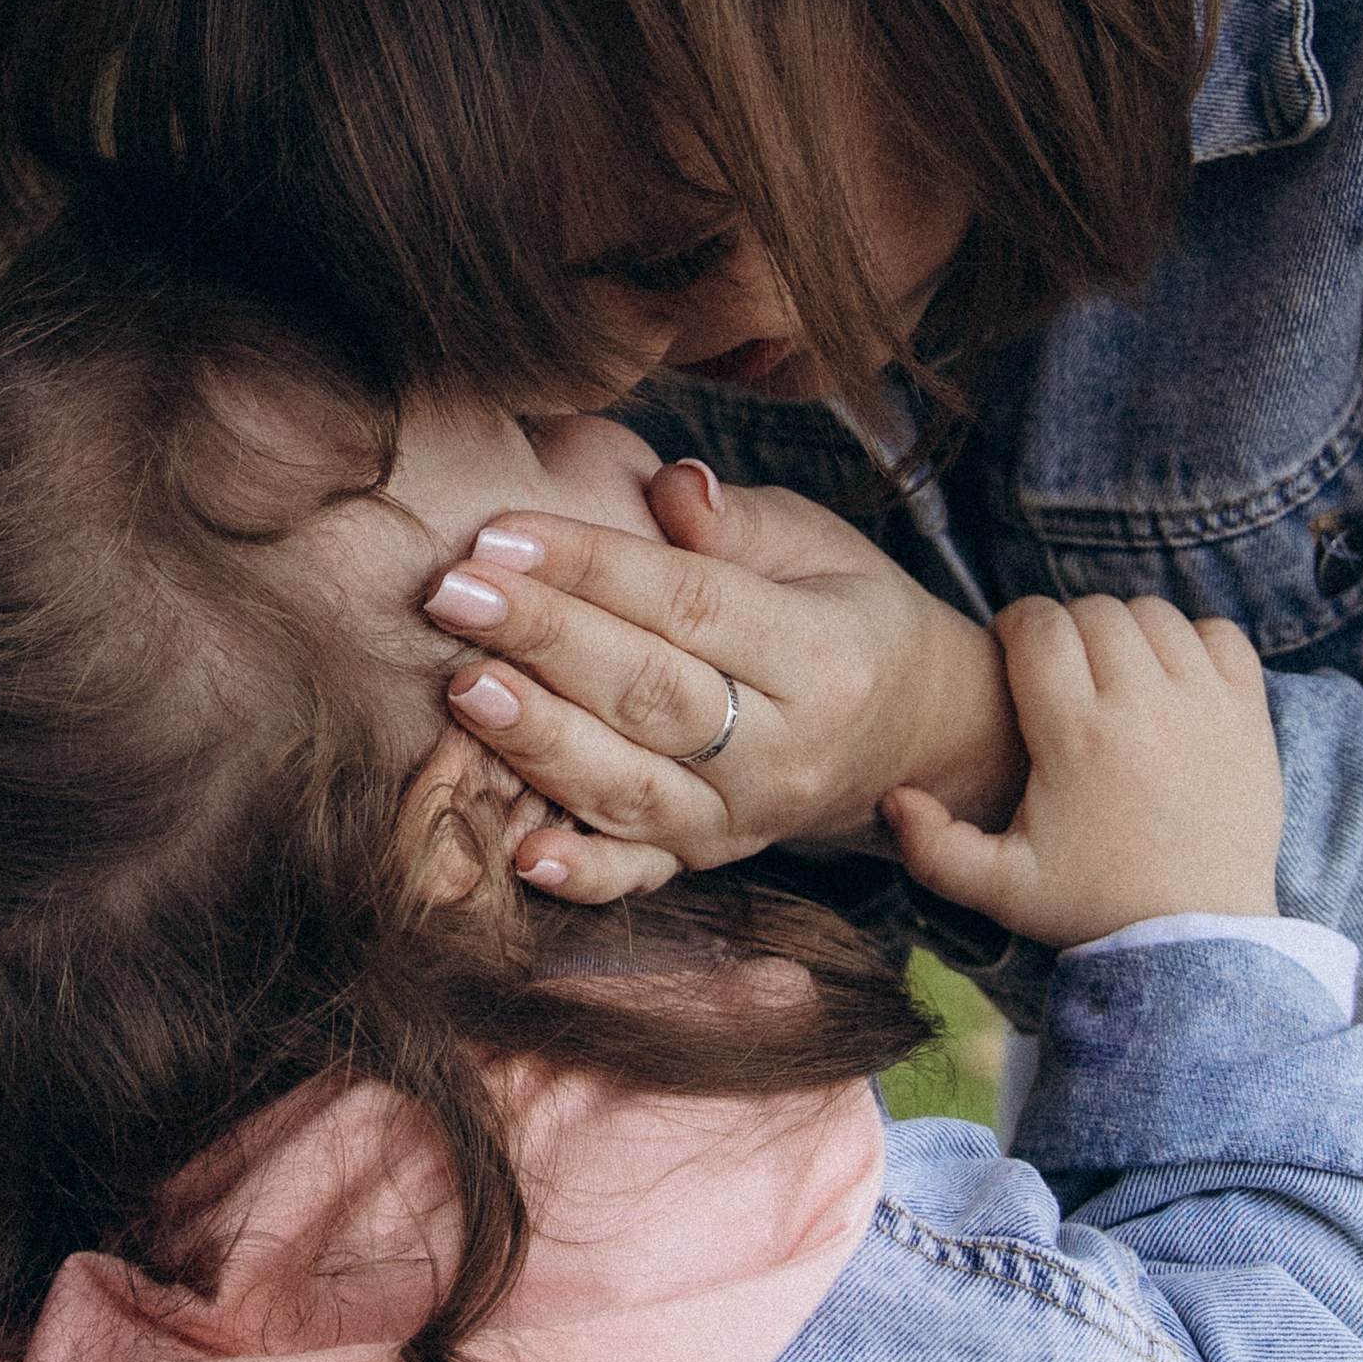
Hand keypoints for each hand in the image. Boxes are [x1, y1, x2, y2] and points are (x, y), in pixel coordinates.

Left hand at [421, 462, 1027, 904]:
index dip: (591, 567)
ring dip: (540, 742)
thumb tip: (672, 486)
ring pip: (633, 786)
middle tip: (452, 595)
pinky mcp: (710, 859)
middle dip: (544, 640)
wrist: (910, 732)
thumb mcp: (816, 545)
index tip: (499, 534)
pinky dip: (583, 872)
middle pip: (650, 692)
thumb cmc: (842, 612)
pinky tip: (522, 856)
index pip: (688, 604)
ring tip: (463, 689)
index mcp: (821, 654)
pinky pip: (642, 875)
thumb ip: (738, 521)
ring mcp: (745, 817)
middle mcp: (785, 749)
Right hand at [881, 594, 1281, 945]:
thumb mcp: (999, 889)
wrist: (1197, 938)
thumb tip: (895, 797)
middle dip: (1066, 627)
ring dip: (1125, 631)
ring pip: (1155, 614)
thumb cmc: (1093, 908)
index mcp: (1075, 736)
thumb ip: (932, 848)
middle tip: (1058, 671)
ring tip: (1111, 673)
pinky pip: (1221, 635)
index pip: (1039, 625)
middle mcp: (1142, 707)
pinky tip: (1171, 679)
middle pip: (1094, 610)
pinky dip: (1193, 641)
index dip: (1015, 625)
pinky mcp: (1250, 715)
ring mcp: (1204, 706)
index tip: (1013, 656)